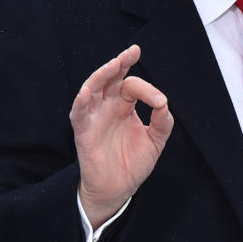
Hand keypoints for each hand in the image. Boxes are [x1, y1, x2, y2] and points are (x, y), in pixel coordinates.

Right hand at [70, 45, 173, 228]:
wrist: (119, 188)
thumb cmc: (134, 163)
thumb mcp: (155, 140)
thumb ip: (162, 121)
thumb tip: (163, 103)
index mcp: (125, 106)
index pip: (132, 85)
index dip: (147, 89)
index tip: (159, 103)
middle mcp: (108, 107)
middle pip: (110, 78)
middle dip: (120, 64)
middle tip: (132, 52)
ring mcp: (94, 117)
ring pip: (93, 88)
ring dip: (102, 75)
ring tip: (113, 64)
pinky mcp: (83, 132)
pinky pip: (79, 113)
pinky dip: (82, 101)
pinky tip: (88, 91)